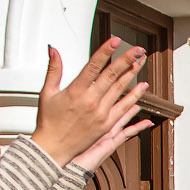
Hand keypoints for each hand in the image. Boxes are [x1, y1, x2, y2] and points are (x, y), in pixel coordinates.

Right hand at [27, 41, 151, 170]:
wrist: (54, 148)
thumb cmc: (48, 121)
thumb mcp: (47, 92)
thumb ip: (54, 69)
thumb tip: (53, 49)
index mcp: (75, 91)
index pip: (93, 66)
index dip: (106, 52)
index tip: (116, 41)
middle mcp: (90, 102)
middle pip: (112, 76)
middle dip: (126, 60)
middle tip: (137, 49)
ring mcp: (101, 114)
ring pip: (121, 90)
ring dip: (133, 74)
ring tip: (142, 62)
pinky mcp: (106, 125)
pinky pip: (124, 108)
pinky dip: (134, 96)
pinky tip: (142, 86)